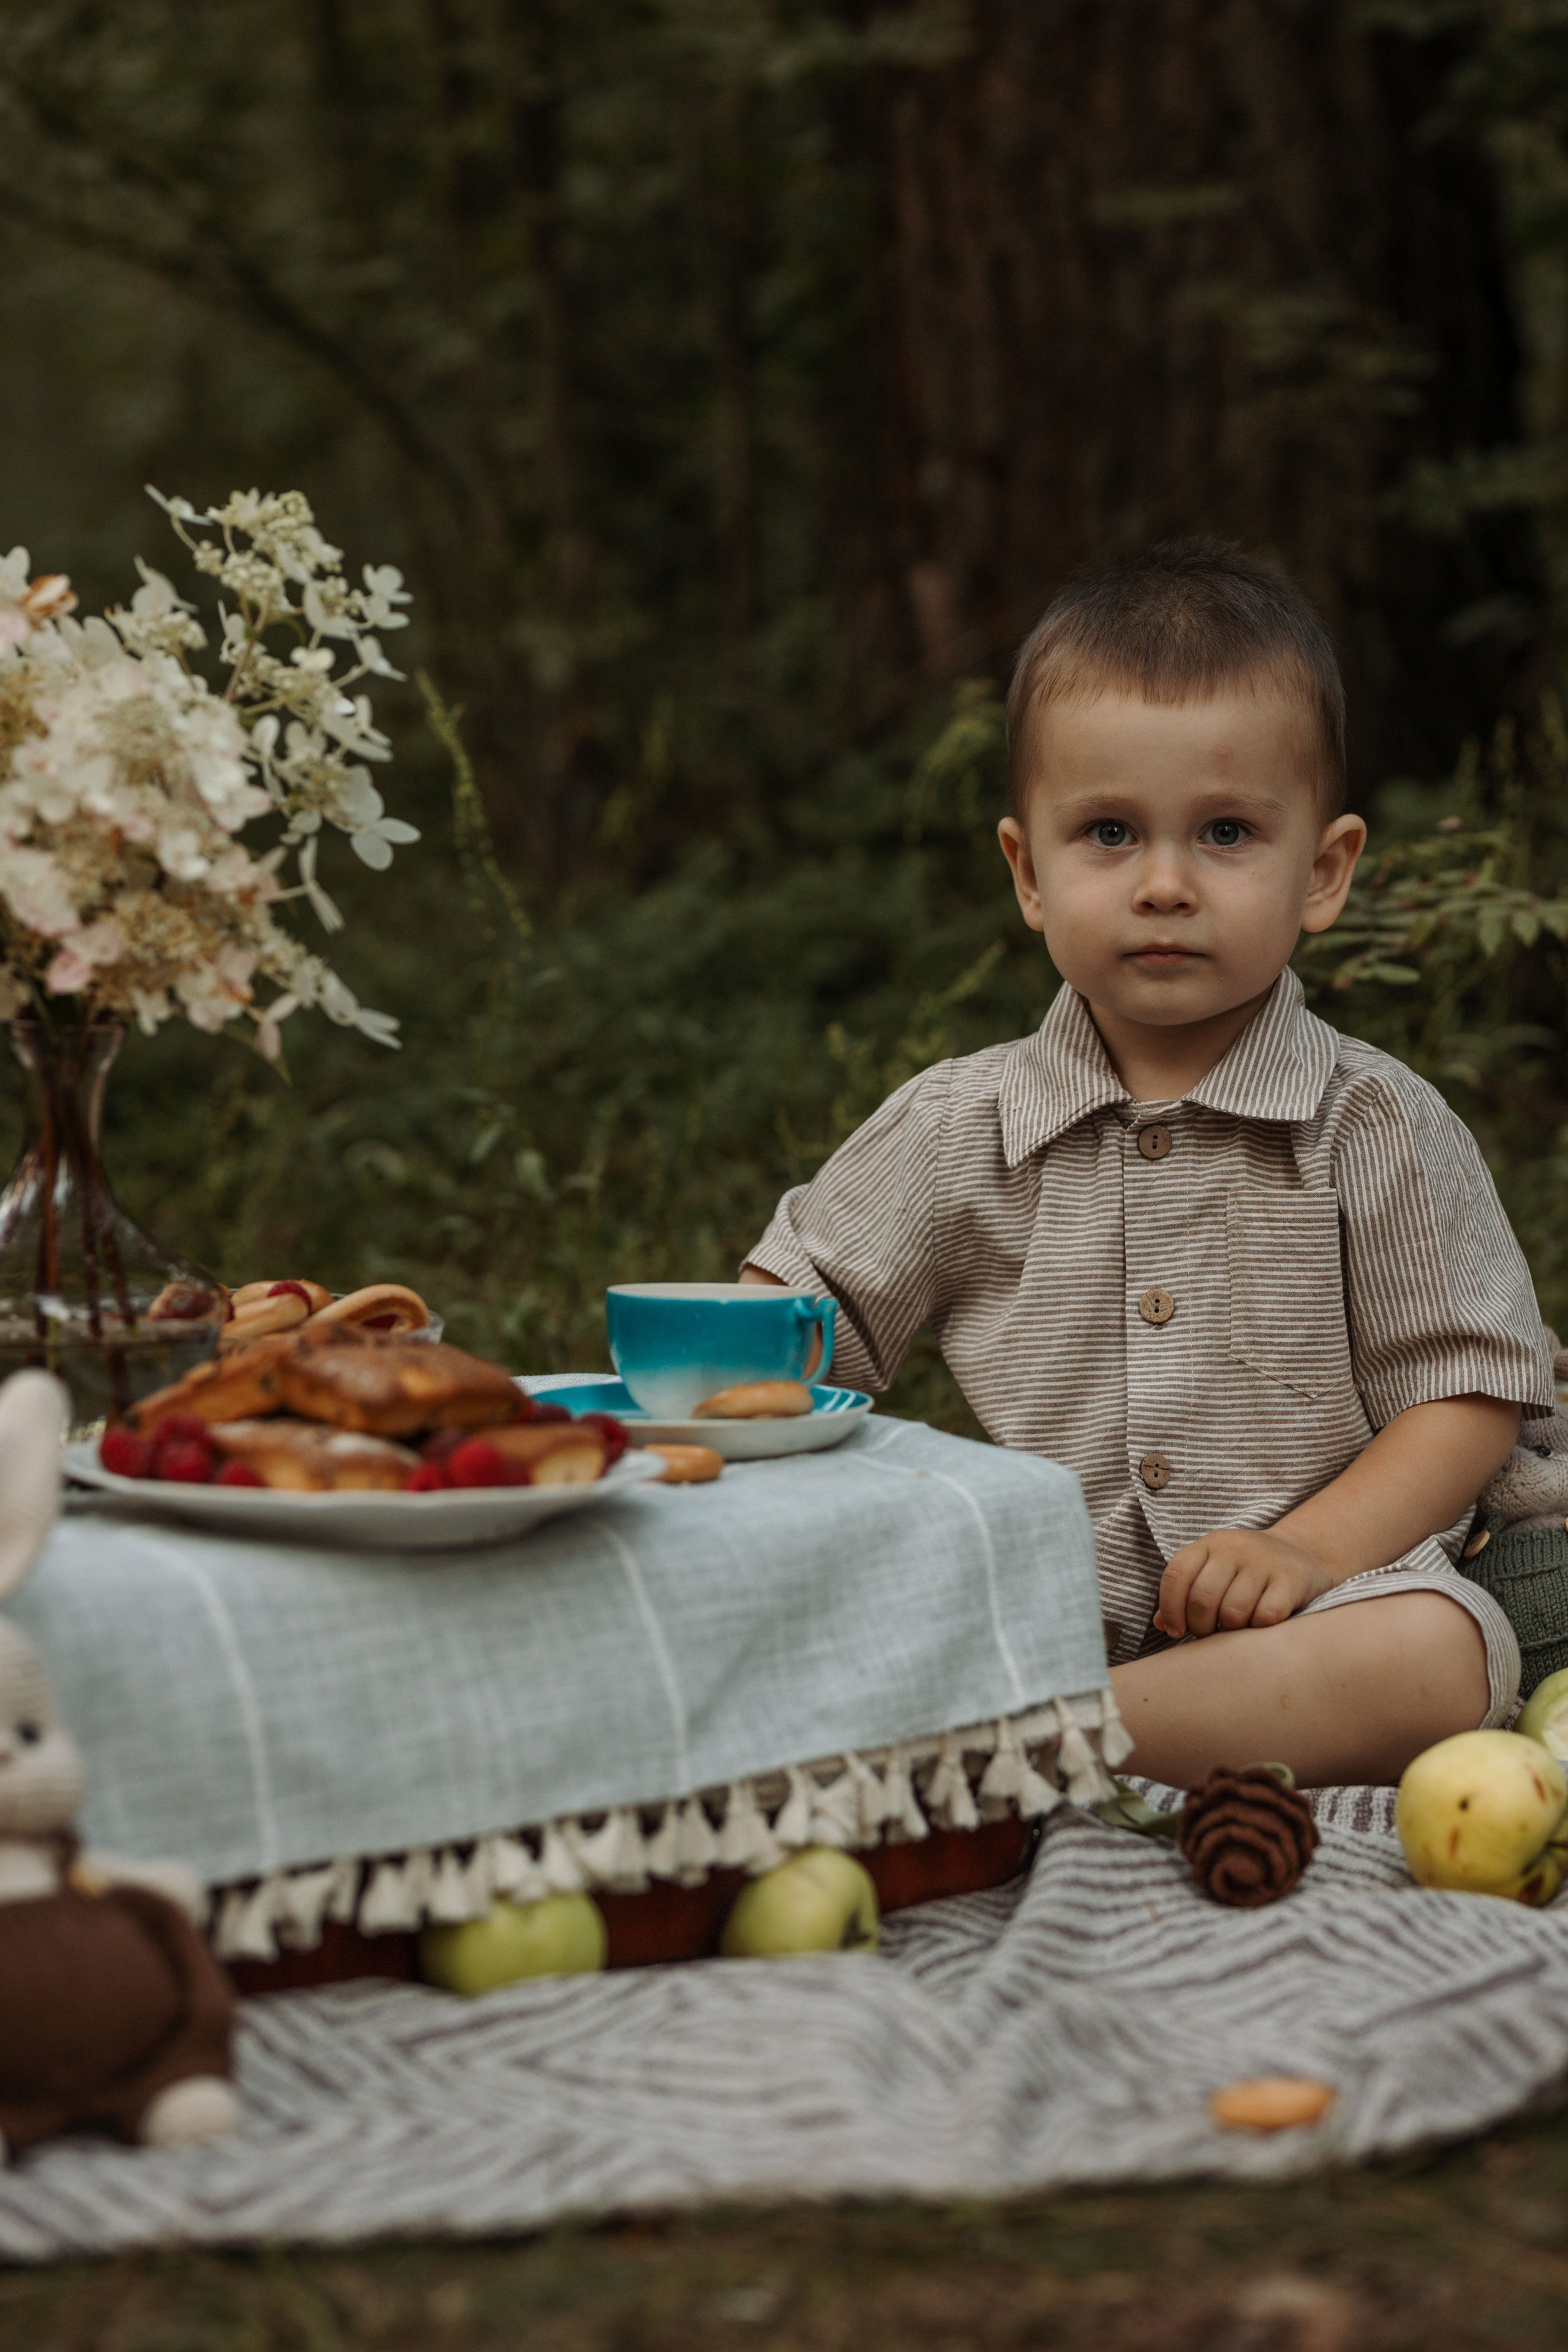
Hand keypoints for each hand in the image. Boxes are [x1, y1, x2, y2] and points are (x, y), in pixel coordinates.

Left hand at [1154, 1527, 1336, 1639]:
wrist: (1303, 1553)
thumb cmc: (1247, 1570)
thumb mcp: (1214, 1570)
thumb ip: (1185, 1593)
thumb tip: (1161, 1625)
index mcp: (1210, 1543)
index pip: (1176, 1575)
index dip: (1170, 1609)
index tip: (1176, 1631)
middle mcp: (1235, 1548)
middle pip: (1202, 1598)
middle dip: (1201, 1626)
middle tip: (1210, 1631)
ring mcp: (1264, 1562)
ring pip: (1233, 1611)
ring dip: (1232, 1628)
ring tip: (1237, 1625)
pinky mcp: (1291, 1579)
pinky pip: (1265, 1616)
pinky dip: (1259, 1627)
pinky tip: (1261, 1622)